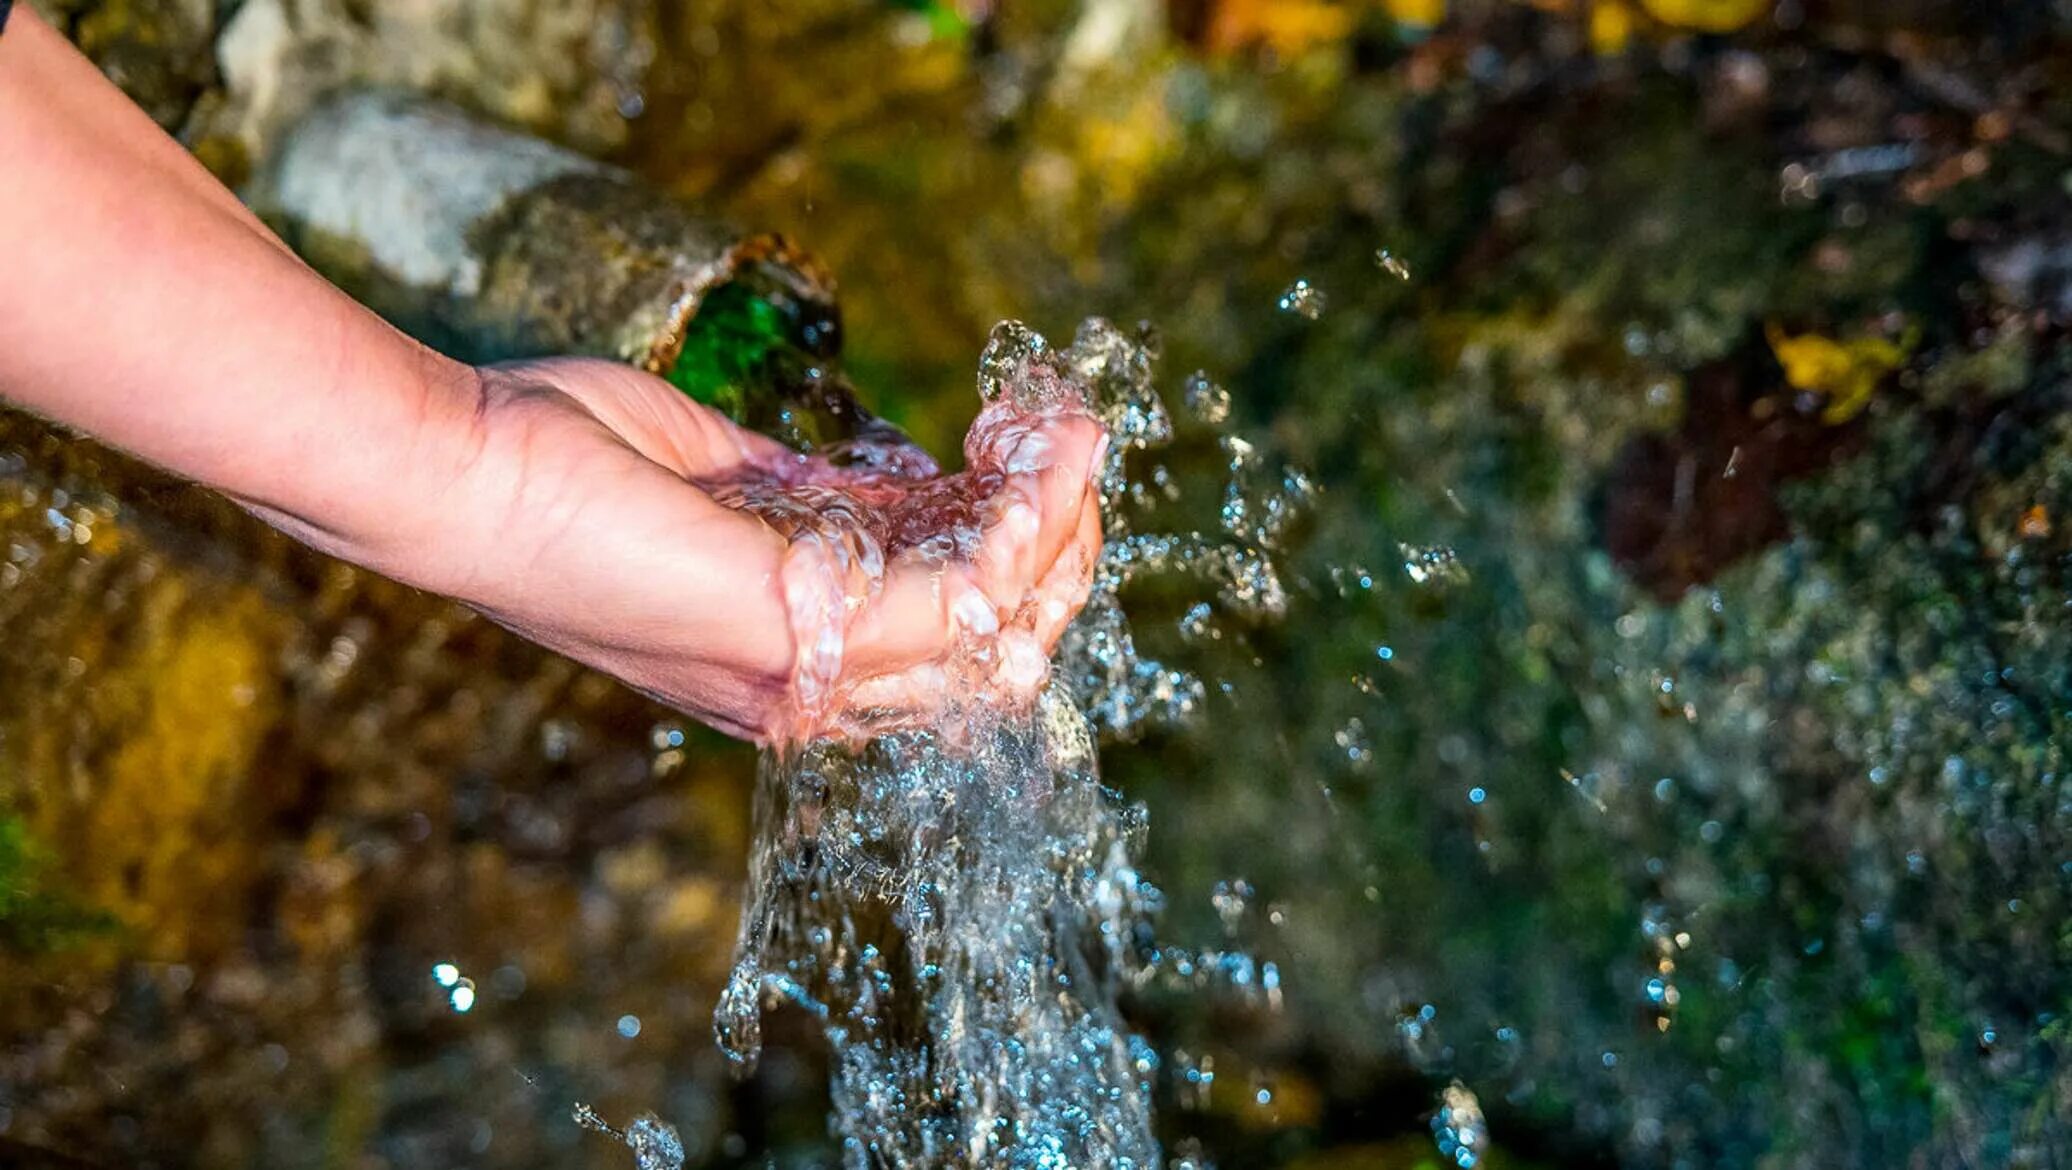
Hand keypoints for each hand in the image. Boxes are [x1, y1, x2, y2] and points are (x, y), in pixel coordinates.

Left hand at [376, 358, 1105, 743]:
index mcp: (789, 656)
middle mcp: (807, 688)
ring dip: (1059, 525)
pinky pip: (958, 601)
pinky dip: (1016, 525)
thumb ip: (815, 494)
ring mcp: (800, 672)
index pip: (954, 639)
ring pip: (1000, 635)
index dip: (1018, 548)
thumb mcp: (721, 471)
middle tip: (1066, 439)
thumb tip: (904, 477)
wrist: (457, 469)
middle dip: (1064, 544)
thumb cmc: (554, 458)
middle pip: (1001, 655)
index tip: (1026, 443)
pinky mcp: (789, 629)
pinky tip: (1027, 454)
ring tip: (1067, 432)